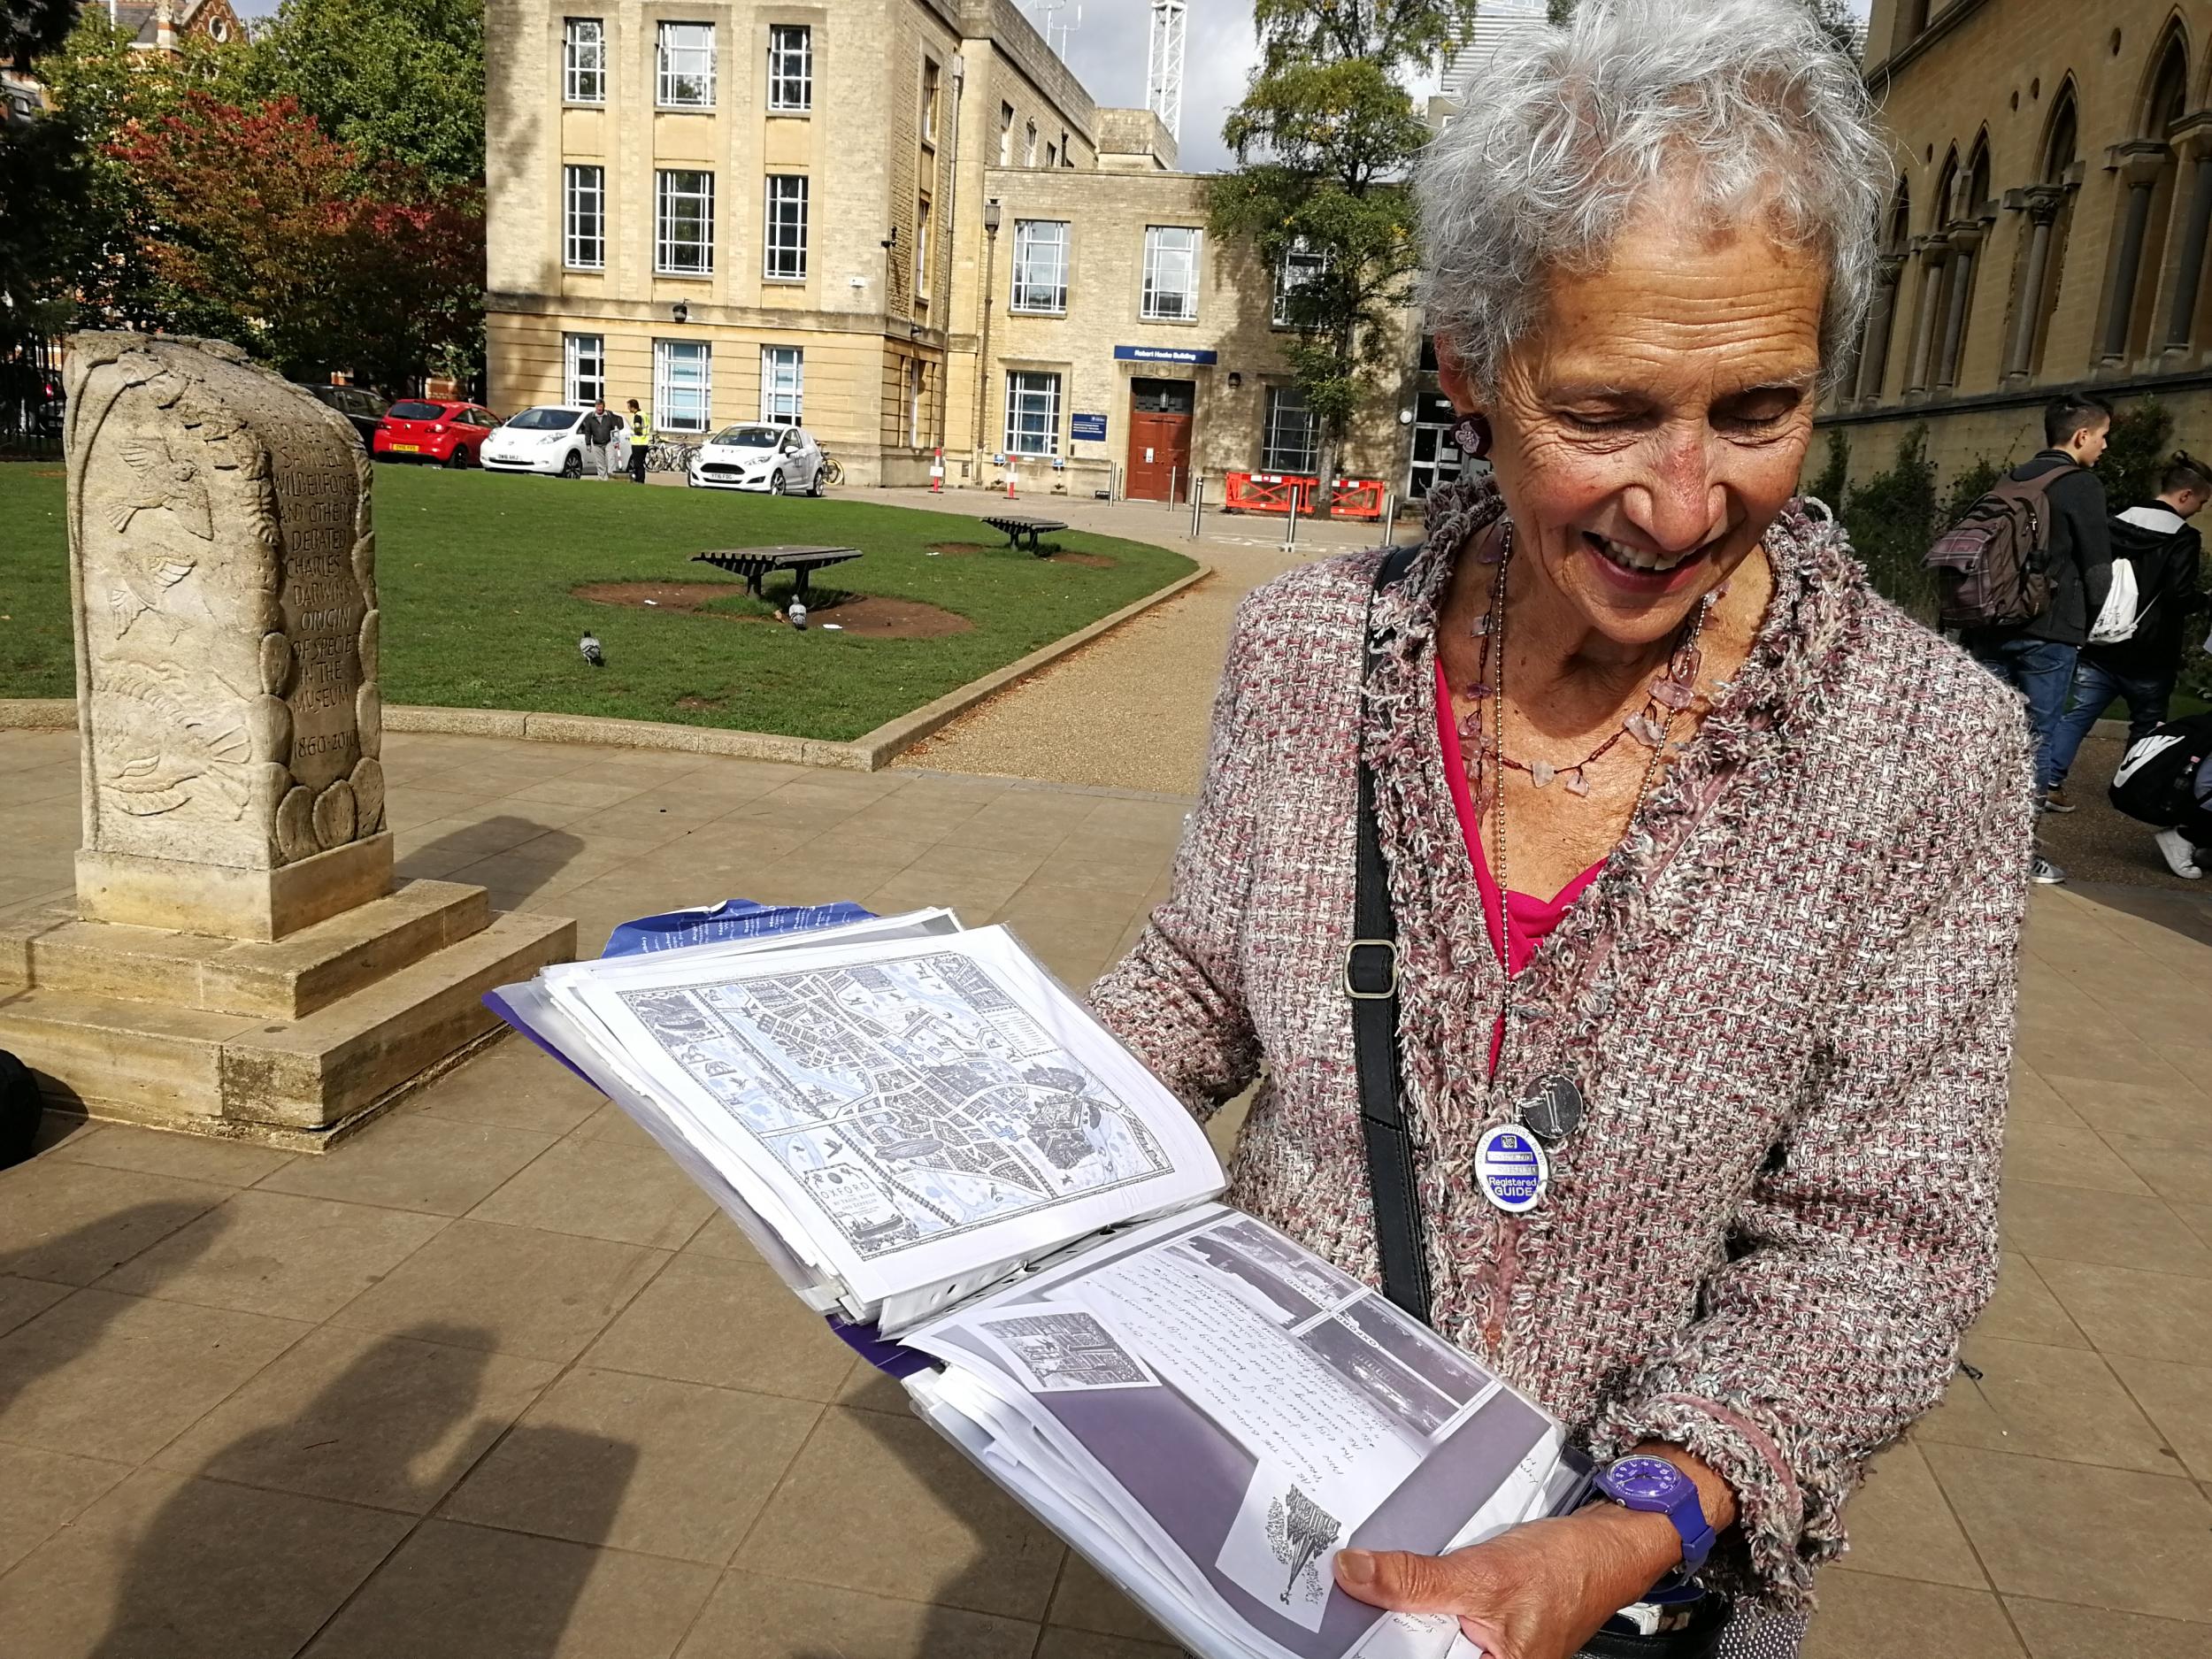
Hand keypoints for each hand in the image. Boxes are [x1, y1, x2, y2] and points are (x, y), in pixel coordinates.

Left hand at [1333, 1505, 1678, 1658]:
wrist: (1605, 1546)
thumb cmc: (1565, 1568)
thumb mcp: (1483, 1573)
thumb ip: (1417, 1580)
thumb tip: (1356, 1574)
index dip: (1374, 1642)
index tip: (1332, 1621)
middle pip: (1414, 1648)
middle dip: (1385, 1622)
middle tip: (1348, 1588)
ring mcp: (1481, 1652)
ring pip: (1421, 1635)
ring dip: (1398, 1608)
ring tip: (1369, 1581)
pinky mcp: (1478, 1629)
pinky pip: (1435, 1619)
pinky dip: (1417, 1597)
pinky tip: (1399, 1579)